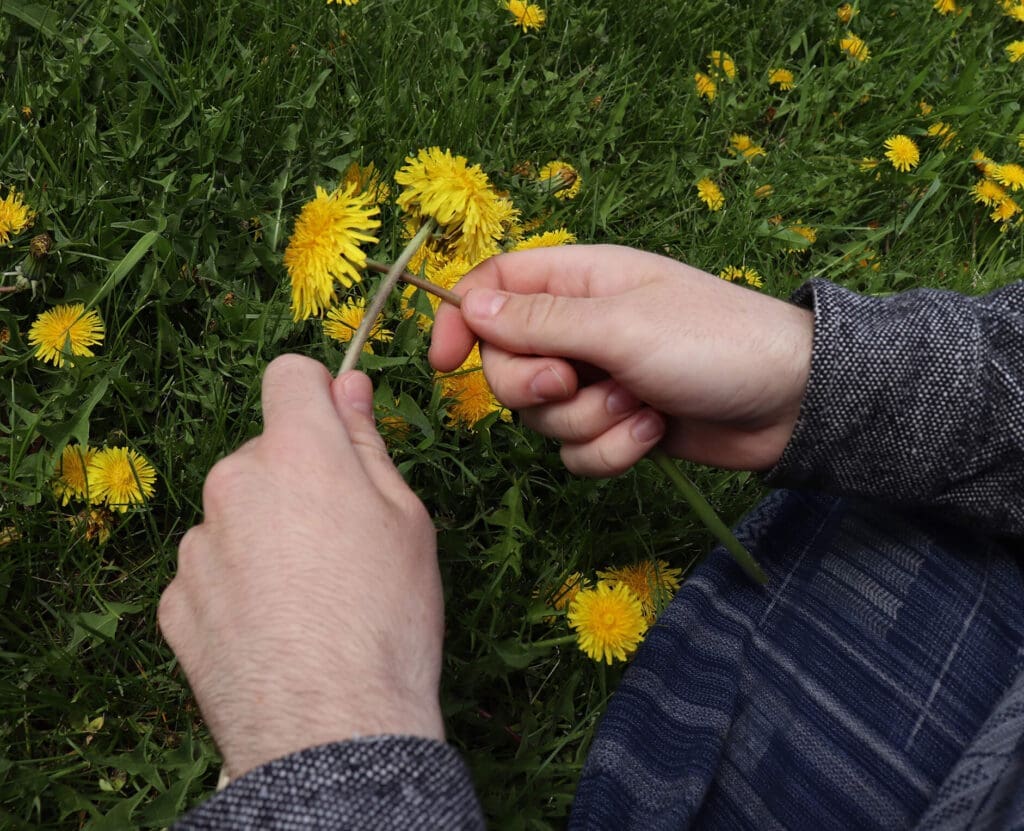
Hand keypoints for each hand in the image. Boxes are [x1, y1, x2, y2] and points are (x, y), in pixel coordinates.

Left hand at [158, 356, 443, 778]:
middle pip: (263, 453)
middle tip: (340, 541)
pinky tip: (273, 630)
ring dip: (264, 534)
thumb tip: (348, 386)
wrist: (332, 731)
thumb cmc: (388, 619)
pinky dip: (237, 585)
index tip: (336, 430)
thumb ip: (367, 444)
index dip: (317, 396)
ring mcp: (197, 545)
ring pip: (235, 514)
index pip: (288, 375)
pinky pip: (210, 569)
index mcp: (297, 452)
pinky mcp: (176, 600)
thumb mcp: (406, 520)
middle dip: (296, 478)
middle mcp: (233, 483)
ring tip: (308, 599)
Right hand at [430, 245, 812, 475]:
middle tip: (576, 382)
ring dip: (587, 422)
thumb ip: (540, 320)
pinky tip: (653, 432)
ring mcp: (597, 380)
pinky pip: (576, 453)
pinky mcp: (615, 426)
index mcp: (577, 281)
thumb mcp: (621, 324)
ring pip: (541, 417)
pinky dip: (611, 451)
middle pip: (506, 365)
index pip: (491, 288)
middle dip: (536, 387)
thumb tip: (469, 306)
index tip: (444, 364)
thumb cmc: (713, 341)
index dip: (459, 321)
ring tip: (641, 405)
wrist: (790, 402)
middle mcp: (578, 328)